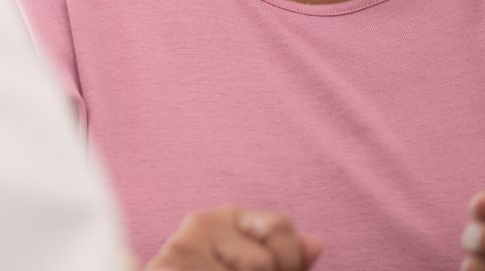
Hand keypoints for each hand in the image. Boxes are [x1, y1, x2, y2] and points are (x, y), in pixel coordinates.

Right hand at [144, 206, 323, 270]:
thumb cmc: (212, 270)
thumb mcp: (253, 270)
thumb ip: (287, 262)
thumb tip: (317, 243)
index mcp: (228, 218)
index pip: (280, 228)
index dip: (288, 261)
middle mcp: (201, 223)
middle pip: (264, 262)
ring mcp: (180, 247)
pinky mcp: (168, 268)